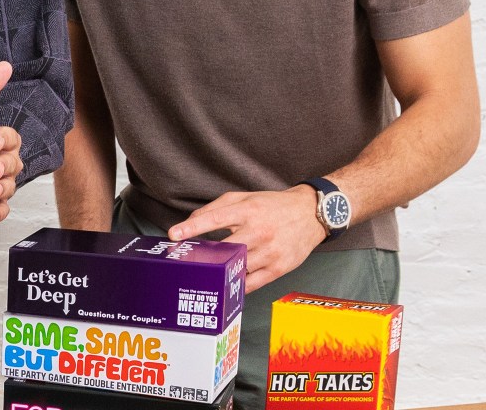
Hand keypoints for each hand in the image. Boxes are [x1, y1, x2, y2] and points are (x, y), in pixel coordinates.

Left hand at [168, 186, 326, 292]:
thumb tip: (191, 222)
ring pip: (238, 268)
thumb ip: (215, 208)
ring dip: (219, 273)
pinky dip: (237, 286)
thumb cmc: (272, 205)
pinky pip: (253, 283)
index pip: (214, 218)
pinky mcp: (279, 268)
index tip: (174, 234)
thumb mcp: (243, 198)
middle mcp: (258, 231)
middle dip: (204, 256)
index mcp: (247, 211)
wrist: (311, 214)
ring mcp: (270, 252)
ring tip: (202, 275)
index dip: (192, 227)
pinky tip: (225, 286)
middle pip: (225, 248)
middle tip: (186, 262)